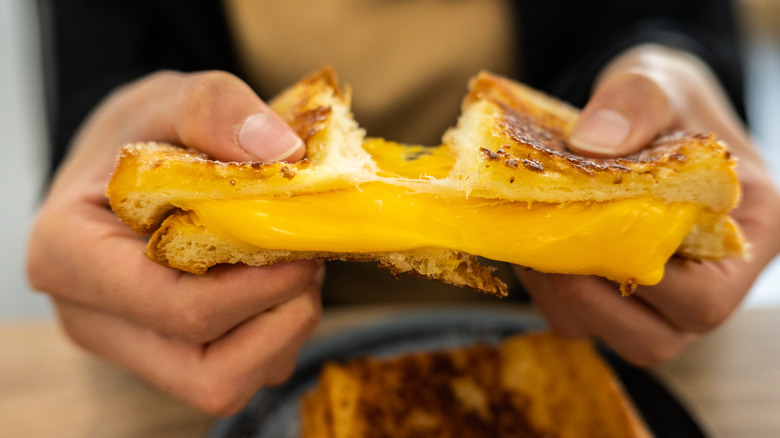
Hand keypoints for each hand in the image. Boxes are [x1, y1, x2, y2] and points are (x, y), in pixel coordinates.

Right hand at [27, 71, 322, 415]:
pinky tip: (275, 282)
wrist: (125, 162)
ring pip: (227, 383)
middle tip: (306, 259)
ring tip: (292, 266)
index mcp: (70, 257)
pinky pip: (237, 372)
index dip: (257, 289)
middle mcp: (94, 318)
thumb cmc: (140, 133)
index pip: (175, 309)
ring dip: (284, 330)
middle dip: (280, 318)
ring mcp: (133, 345)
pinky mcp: (168, 354)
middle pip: (208, 371)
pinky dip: (275, 335)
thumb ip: (216, 109)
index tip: (303, 250)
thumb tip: (281, 154)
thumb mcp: (169, 97)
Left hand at [514, 45, 779, 365]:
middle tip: (547, 244)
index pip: (706, 297)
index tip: (591, 231)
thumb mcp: (657, 81)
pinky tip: (531, 244)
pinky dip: (546, 292)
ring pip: (609, 336)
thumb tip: (592, 143)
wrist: (641, 111)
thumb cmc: (665, 100)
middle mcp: (710, 281)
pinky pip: (578, 320)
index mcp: (747, 234)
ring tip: (534, 241)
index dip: (642, 280)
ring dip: (561, 299)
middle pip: (654, 339)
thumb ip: (635, 102)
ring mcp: (662, 297)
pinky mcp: (619, 296)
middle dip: (588, 298)